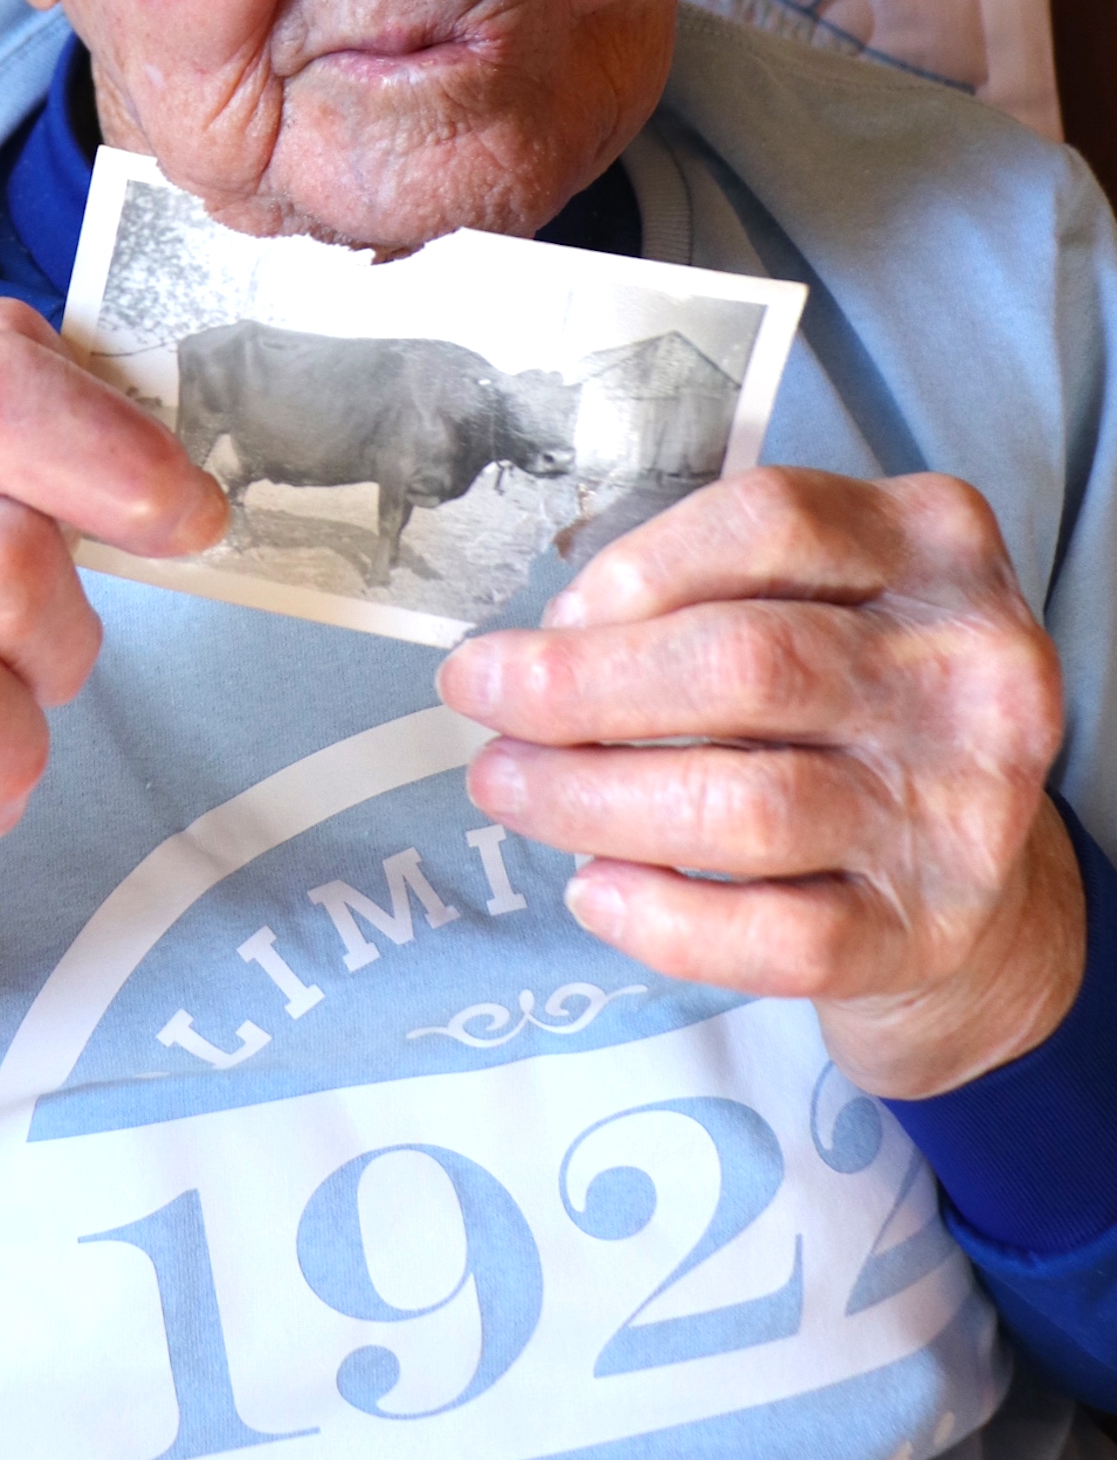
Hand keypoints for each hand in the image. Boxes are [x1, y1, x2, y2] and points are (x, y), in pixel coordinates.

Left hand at [438, 468, 1083, 1098]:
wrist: (980, 877)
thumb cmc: (852, 705)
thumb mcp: (819, 599)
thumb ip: (707, 591)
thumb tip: (548, 644)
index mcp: (932, 544)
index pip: (769, 523)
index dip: (633, 567)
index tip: (550, 615)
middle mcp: (969, 667)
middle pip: (746, 663)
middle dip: (580, 686)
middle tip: (479, 700)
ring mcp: (959, 806)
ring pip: (748, 805)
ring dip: (592, 798)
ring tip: (506, 785)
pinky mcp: (930, 929)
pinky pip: (780, 936)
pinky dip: (665, 918)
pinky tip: (595, 891)